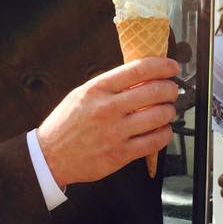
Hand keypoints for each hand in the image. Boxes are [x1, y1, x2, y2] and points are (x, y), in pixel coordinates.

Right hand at [37, 57, 178, 186]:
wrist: (50, 156)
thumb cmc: (66, 124)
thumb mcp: (82, 95)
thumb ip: (110, 86)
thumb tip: (141, 77)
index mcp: (97, 89)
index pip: (138, 70)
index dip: (162, 66)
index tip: (172, 67)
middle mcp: (107, 109)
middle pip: (154, 92)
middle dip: (170, 89)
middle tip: (172, 91)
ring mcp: (115, 132)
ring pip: (159, 116)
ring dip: (169, 111)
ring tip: (167, 111)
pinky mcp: (121, 154)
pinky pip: (155, 141)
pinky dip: (165, 133)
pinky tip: (162, 130)